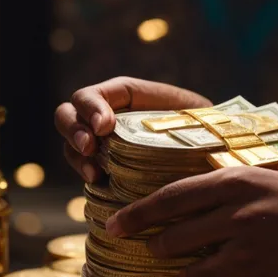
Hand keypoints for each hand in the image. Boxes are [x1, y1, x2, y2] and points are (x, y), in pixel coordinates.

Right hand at [55, 76, 210, 181]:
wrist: (209, 151)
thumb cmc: (204, 127)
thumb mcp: (196, 113)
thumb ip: (181, 116)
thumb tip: (180, 130)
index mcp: (125, 95)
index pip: (94, 94)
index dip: (92, 107)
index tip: (105, 126)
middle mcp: (106, 115)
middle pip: (68, 114)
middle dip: (75, 129)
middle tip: (91, 147)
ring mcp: (100, 142)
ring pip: (70, 143)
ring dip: (77, 156)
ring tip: (95, 173)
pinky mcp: (102, 166)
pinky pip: (82, 167)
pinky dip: (85, 173)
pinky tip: (99, 182)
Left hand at [105, 167, 277, 276]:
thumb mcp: (270, 182)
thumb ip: (232, 191)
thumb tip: (196, 207)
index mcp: (237, 178)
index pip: (171, 195)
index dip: (138, 212)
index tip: (114, 224)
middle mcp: (235, 208)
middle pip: (172, 232)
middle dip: (153, 244)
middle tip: (144, 249)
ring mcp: (246, 242)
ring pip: (189, 262)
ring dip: (180, 267)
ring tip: (181, 267)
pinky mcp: (258, 271)